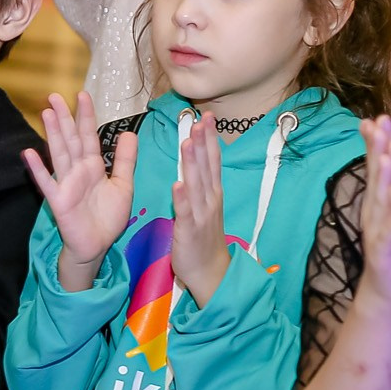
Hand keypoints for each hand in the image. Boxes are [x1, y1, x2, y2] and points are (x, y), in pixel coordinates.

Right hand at [24, 92, 135, 285]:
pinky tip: (29, 153)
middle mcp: (77, 171)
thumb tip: (130, 133)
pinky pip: (46, 182)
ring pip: (59, 154)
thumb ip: (125, 160)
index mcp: (92, 166)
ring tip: (46, 113)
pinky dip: (37, 168)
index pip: (88, 136)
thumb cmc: (107, 217)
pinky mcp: (58, 200)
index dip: (85, 116)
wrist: (97, 246)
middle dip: (64, 117)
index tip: (82, 95)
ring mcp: (66, 184)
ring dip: (53, 134)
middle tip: (54, 96)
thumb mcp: (123, 185)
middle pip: (70, 139)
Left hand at [168, 114, 231, 305]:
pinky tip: (178, 184)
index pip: (212, 161)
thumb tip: (195, 160)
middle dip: (204, 142)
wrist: (211, 272)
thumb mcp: (204, 206)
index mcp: (212, 193)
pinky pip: (185, 212)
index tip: (207, 117)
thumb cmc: (203, 238)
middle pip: (207, 167)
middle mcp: (210, 199)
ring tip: (189, 142)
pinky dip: (182, 198)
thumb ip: (200, 184)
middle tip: (202, 119)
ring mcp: (201, 214)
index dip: (209, 139)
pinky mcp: (189, 230)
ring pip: (196, 184)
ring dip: (193, 163)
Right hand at [351, 116, 390, 317]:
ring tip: (388, 157)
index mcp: (378, 202)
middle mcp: (374, 212)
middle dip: (376, 151)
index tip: (376, 117)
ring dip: (384, 178)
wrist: (388, 289)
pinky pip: (390, 232)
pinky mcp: (384, 250)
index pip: (377, 167)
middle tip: (375, 125)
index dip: (376, 143)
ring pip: (380, 201)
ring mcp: (377, 230)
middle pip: (375, 177)